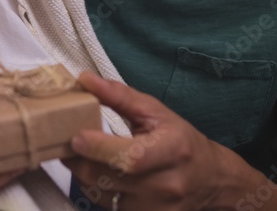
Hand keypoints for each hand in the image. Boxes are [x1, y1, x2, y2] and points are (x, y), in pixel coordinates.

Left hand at [63, 72, 229, 210]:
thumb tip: (85, 79)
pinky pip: (106, 205)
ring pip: (100, 193)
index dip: (99, 148)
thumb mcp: (156, 112)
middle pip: (107, 177)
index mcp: (172, 150)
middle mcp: (165, 184)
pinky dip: (95, 188)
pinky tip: (99, 172)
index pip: (130, 157)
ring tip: (82, 153)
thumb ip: (119, 96)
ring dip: (84, 172)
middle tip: (66, 139)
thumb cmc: (180, 141)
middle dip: (79, 158)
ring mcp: (154, 207)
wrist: (209, 179)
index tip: (76, 135)